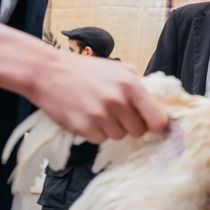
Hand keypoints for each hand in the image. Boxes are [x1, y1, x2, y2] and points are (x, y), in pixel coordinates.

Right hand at [0, 14, 168, 143]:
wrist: (47, 71)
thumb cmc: (87, 70)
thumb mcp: (121, 70)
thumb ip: (142, 88)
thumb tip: (162, 108)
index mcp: (131, 86)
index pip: (159, 120)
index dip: (156, 124)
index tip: (151, 123)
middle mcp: (117, 101)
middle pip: (139, 131)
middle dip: (132, 125)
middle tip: (119, 112)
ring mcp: (100, 116)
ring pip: (120, 137)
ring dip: (113, 128)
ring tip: (100, 110)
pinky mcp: (83, 127)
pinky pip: (101, 140)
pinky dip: (96, 132)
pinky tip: (88, 116)